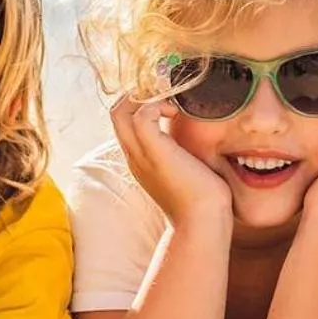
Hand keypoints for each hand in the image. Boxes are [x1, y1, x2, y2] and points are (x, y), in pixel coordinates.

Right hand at [109, 94, 231, 228]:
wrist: (202, 224)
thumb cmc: (202, 202)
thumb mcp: (187, 172)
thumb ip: (183, 155)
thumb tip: (200, 144)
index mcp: (140, 159)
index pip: (124, 120)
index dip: (141, 103)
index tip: (168, 102)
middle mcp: (134, 155)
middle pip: (115, 111)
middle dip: (138, 94)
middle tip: (166, 96)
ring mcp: (141, 154)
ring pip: (120, 109)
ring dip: (146, 96)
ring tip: (171, 104)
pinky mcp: (155, 153)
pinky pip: (142, 115)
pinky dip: (157, 104)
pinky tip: (176, 113)